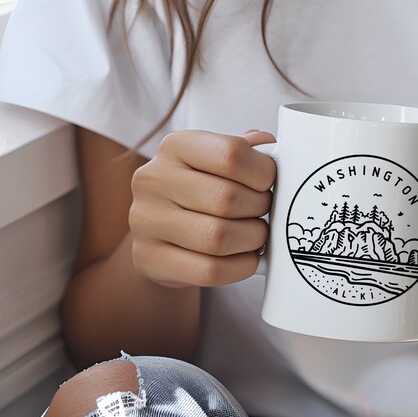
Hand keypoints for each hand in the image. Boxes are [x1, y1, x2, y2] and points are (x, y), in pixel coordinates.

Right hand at [128, 129, 275, 287]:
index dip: (263, 172)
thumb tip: (271, 146)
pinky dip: (240, 266)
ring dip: (252, 239)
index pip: (232, 154)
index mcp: (176, 145)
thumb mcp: (217, 161)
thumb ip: (246, 150)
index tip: (270, 182)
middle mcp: (154, 179)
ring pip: (218, 238)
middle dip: (260, 208)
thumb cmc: (200, 190)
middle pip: (227, 198)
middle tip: (264, 211)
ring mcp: (146, 221)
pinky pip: (209, 270)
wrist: (159, 232)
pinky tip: (246, 257)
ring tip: (256, 234)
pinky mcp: (149, 259)